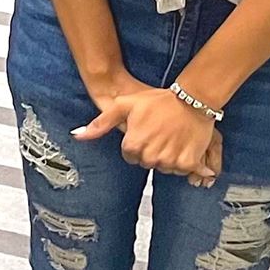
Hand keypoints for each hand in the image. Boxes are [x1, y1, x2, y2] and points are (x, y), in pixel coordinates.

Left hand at [75, 88, 221, 183]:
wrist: (192, 100)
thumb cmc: (157, 101)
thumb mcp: (123, 105)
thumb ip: (100, 123)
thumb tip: (77, 136)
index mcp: (132, 145)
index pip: (130, 156)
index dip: (137, 144)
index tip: (145, 132)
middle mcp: (150, 156)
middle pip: (147, 163)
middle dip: (151, 151)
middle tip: (160, 133)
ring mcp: (169, 160)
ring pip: (164, 168)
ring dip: (168, 157)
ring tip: (172, 137)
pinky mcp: (188, 162)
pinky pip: (182, 169)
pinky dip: (183, 161)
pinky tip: (183, 144)